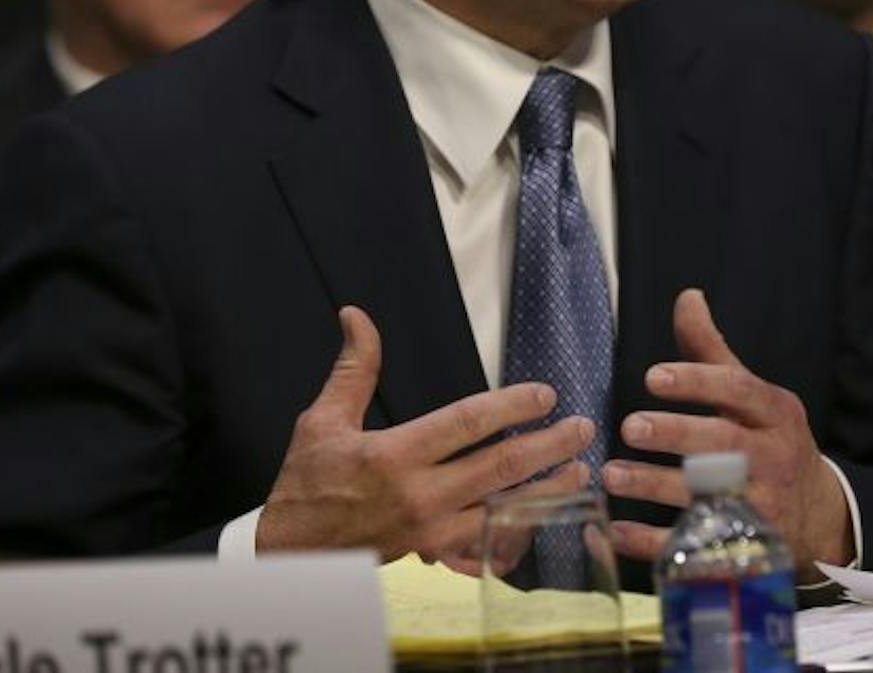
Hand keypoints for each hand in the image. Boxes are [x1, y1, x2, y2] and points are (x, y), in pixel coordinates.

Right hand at [256, 306, 593, 560]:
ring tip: (581, 472)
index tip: (545, 395)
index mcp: (395, 455)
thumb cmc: (306, 485)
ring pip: (503, 510)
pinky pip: (487, 542)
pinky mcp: (432, 555)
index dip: (512, 407)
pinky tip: (547, 515)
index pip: (467, 424)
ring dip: (546, 491)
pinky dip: (520, 528)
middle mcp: (419, 494)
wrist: (288, 555)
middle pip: (499, 468)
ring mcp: (429, 530)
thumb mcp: (322, 421)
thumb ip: (354, 369)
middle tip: (583, 429)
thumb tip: (356, 317)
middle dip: (548, 447)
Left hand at [603, 289, 852, 569]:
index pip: (739, 390)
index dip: (698, 382)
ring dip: (655, 488)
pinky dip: (650, 541)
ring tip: (611, 475)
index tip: (653, 377)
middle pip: (725, 443)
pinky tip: (614, 528)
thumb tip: (687, 297)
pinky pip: (691, 544)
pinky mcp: (741, 545)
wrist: (816, 516)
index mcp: (776, 413)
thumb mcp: (753, 397)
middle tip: (631, 426)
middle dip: (677, 434)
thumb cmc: (770, 443)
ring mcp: (761, 506)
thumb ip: (714, 352)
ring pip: (706, 495)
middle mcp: (773, 458)